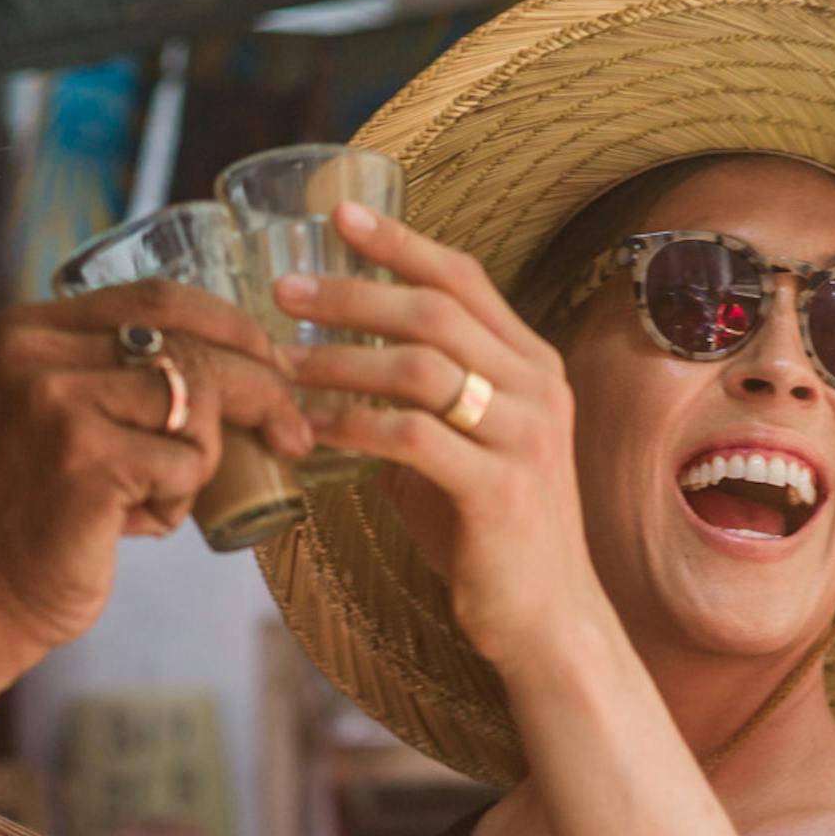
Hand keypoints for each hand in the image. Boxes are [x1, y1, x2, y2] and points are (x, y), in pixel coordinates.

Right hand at [0, 280, 310, 688]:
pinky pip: (186, 464)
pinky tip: (135, 523)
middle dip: (261, 390)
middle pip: (190, 346)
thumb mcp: (71, 415)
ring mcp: (57, 402)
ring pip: (196, 403)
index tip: (274, 366)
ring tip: (159, 495)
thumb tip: (251, 360)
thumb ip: (126, 374)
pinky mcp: (85, 458)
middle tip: (291, 433)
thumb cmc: (45, 510)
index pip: (160, 299)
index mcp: (31, 328)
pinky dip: (180, 502)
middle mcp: (38, 352)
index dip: (232, 328)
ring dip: (202, 459)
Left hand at [272, 202, 602, 673]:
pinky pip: (412, 439)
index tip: (339, 215)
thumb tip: (342, 378)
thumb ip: (422, 408)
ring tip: (286, 364)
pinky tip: (314, 428)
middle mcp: (536, 389)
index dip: (401, 242)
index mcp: (531, 366)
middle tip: (285, 292)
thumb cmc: (494, 536)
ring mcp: (523, 438)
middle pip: (435, 312)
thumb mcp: (464, 452)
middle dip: (353, 294)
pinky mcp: (498, 491)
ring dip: (342, 361)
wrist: (549, 620)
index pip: (464, 280)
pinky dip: (354, 426)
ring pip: (420, 368)